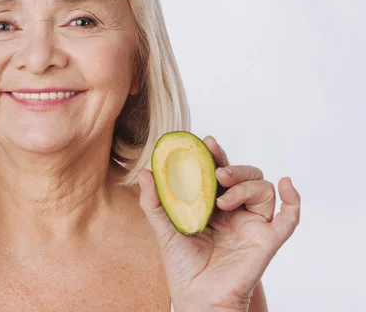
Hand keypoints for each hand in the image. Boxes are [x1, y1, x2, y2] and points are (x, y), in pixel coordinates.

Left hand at [138, 136, 300, 311]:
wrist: (195, 296)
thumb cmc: (182, 265)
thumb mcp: (163, 228)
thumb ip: (154, 201)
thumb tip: (145, 172)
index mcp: (213, 204)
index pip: (219, 172)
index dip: (216, 155)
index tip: (207, 142)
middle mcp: (235, 211)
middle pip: (245, 176)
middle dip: (234, 168)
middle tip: (217, 173)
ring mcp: (252, 224)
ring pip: (263, 189)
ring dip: (246, 187)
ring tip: (224, 201)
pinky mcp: (266, 240)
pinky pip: (289, 218)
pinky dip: (293, 200)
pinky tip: (286, 184)